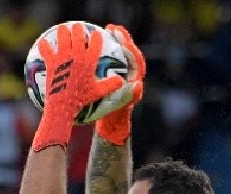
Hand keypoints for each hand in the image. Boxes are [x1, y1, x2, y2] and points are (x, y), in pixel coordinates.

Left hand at [32, 23, 125, 151]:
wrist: (63, 105)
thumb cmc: (81, 100)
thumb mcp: (98, 93)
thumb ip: (110, 85)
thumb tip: (122, 81)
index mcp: (89, 61)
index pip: (96, 42)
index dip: (96, 36)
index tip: (95, 34)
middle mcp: (77, 55)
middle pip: (78, 34)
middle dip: (78, 28)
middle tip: (77, 28)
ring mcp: (63, 57)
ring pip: (62, 36)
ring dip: (63, 31)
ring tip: (63, 30)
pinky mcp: (51, 62)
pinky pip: (46, 49)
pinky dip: (44, 45)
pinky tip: (43, 43)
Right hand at [95, 24, 145, 145]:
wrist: (110, 127)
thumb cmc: (114, 118)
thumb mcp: (120, 108)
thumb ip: (129, 98)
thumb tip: (138, 85)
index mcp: (134, 81)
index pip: (135, 60)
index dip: (130, 49)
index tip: (122, 41)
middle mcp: (130, 76)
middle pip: (129, 52)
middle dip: (123, 38)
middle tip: (112, 28)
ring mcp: (121, 75)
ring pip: (120, 54)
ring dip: (114, 40)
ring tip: (105, 30)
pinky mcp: (113, 76)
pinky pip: (109, 60)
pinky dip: (103, 50)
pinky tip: (92, 43)